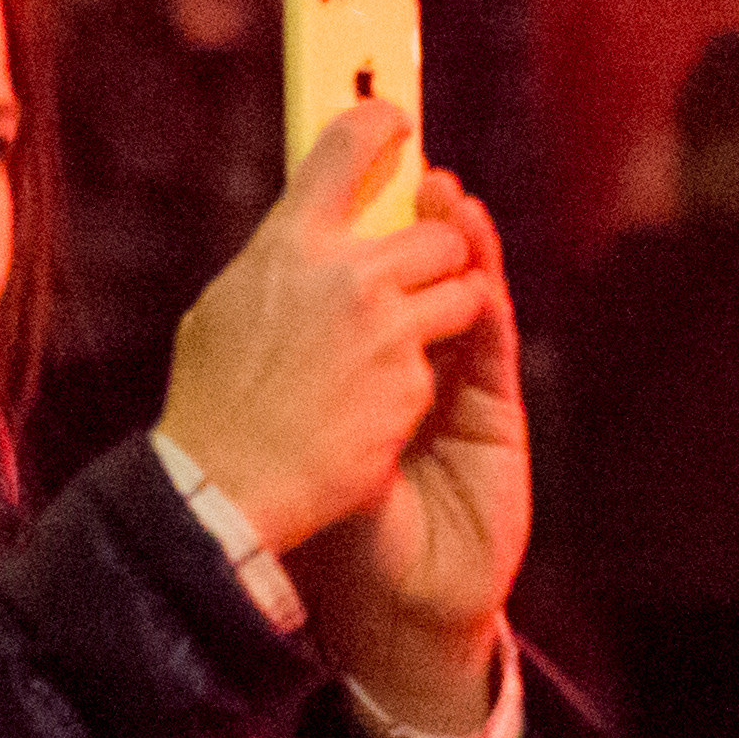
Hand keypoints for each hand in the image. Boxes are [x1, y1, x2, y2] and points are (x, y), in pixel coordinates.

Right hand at [158, 108, 496, 553]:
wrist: (223, 489)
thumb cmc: (213, 406)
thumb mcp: (224, 310)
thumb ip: (277, 267)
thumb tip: (299, 240)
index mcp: (290, 246)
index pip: (346, 149)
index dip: (380, 122)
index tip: (398, 120)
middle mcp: (345, 276)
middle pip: (437, 230)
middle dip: (439, 255)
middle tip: (421, 281)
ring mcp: (385, 328)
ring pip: (462, 290)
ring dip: (448, 314)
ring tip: (408, 350)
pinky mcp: (410, 382)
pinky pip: (442, 360)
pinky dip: (422, 380)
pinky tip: (379, 406)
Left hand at [298, 167, 532, 718]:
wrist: (384, 601)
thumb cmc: (324, 511)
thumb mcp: (286, 420)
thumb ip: (283, 359)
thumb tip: (245, 294)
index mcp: (355, 344)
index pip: (368, 254)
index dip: (365, 196)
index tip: (349, 137)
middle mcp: (409, 348)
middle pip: (417, 250)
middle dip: (410, 197)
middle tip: (399, 143)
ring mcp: (456, 374)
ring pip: (461, 279)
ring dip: (453, 229)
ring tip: (440, 188)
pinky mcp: (493, 407)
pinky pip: (492, 333)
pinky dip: (483, 285)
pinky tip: (472, 251)